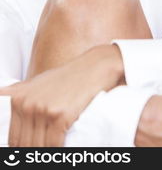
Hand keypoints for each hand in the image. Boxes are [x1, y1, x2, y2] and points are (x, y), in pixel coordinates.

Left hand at [0, 44, 122, 146]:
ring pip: (39, 147)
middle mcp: (26, 104)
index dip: (22, 149)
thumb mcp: (36, 82)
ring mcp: (42, 109)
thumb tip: (1, 96)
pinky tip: (64, 149)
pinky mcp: (59, 115)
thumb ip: (18, 93)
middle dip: (35, 152)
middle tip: (45, 151)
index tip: (33, 149)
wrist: (92, 68)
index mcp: (18, 99)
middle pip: (24, 145)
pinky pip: (54, 146)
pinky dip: (58, 152)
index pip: (14, 138)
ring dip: (46, 154)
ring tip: (54, 150)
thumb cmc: (66, 78)